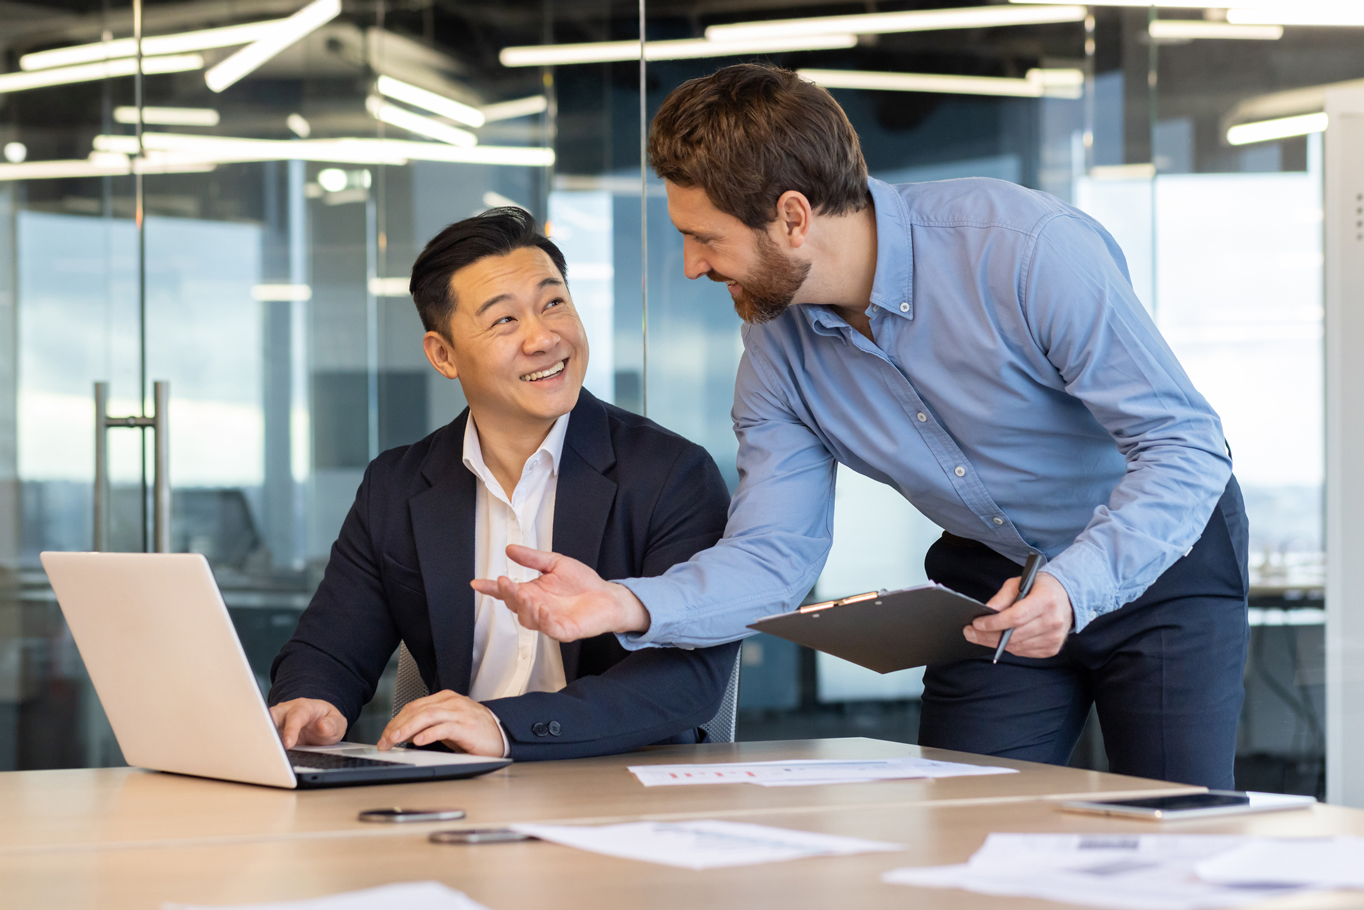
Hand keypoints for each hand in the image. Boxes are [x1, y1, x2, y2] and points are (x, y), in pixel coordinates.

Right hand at [270, 698, 346, 749]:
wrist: (323, 722)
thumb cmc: (328, 720)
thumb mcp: (337, 722)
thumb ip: (332, 724)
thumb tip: (322, 726)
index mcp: (304, 707)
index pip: (295, 716)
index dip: (290, 730)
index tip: (288, 744)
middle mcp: (287, 711)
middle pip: (273, 715)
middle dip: (268, 728)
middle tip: (267, 745)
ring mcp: (278, 720)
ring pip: (264, 724)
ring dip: (263, 737)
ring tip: (264, 752)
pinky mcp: (273, 730)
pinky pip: (265, 736)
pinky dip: (264, 743)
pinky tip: (264, 754)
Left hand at [377, 690, 504, 757]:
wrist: (501, 734)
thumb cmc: (475, 732)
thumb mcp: (448, 724)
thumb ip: (429, 724)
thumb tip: (404, 734)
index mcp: (445, 699)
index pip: (413, 706)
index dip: (395, 721)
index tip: (384, 736)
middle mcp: (450, 702)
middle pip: (416, 710)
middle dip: (396, 726)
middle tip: (384, 741)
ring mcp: (459, 713)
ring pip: (426, 716)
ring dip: (406, 729)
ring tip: (394, 740)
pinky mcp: (466, 726)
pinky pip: (443, 728)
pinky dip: (428, 734)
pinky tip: (418, 741)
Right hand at [469, 544, 650, 642]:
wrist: (608, 596)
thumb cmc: (583, 582)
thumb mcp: (556, 563)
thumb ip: (533, 559)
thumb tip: (510, 549)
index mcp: (533, 592)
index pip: (507, 591)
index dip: (492, 588)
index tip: (477, 583)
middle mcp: (537, 608)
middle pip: (514, 605)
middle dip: (507, 594)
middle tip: (504, 582)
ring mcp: (549, 621)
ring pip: (528, 619)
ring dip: (523, 608)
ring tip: (523, 594)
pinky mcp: (564, 631)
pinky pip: (550, 629)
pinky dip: (544, 620)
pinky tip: (542, 608)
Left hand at [964, 572, 1073, 658]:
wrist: (1067, 597)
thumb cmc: (1040, 588)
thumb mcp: (1020, 583)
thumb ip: (1002, 597)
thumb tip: (987, 611)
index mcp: (1046, 601)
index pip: (1016, 617)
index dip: (994, 623)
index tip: (976, 623)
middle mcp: (1053, 621)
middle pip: (1014, 635)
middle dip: (987, 636)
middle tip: (970, 632)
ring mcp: (1054, 637)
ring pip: (1017, 646)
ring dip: (995, 644)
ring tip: (979, 636)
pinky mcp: (1052, 648)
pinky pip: (1024, 652)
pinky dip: (1009, 647)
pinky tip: (998, 641)